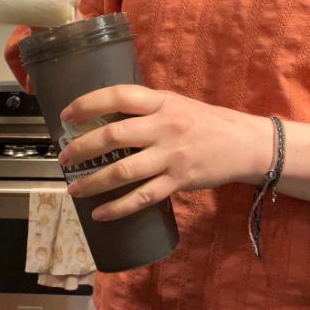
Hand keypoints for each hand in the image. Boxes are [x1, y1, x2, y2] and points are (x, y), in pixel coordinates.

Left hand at [59, 86, 272, 220]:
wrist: (246, 144)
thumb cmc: (207, 123)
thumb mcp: (177, 104)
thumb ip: (146, 109)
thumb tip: (104, 118)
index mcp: (163, 102)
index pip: (119, 96)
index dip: (88, 103)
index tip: (66, 115)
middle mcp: (165, 126)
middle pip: (114, 135)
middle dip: (82, 148)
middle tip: (63, 158)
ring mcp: (172, 155)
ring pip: (123, 170)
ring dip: (93, 182)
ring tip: (73, 189)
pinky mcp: (179, 180)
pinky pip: (143, 196)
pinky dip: (118, 208)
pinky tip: (100, 213)